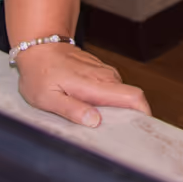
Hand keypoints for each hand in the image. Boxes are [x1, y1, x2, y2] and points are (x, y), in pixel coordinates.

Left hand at [13, 40, 149, 126]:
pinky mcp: (102, 71)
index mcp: (94, 85)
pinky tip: (94, 108)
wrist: (39, 48)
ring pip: (123, 94)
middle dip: (129, 117)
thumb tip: (94, 121)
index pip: (133, 97)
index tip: (140, 129)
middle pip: (132, 98)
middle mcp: (105, 77)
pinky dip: (109, 101)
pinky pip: (114, 89)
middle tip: (113, 133)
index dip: (143, 114)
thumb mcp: (47, 98)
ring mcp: (105, 72)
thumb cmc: (40, 74)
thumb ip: (72, 110)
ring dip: (118, 109)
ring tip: (100, 122)